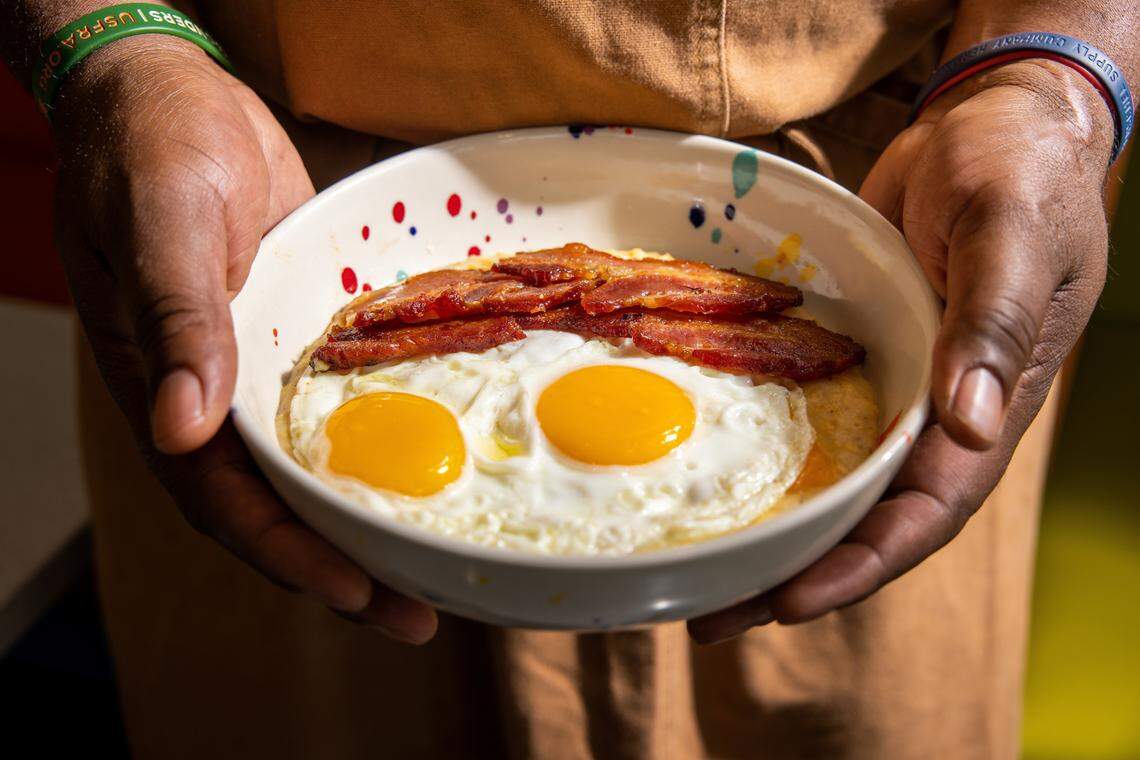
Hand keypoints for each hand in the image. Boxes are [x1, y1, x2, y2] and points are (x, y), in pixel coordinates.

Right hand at [53, 36, 435, 642]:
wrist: (174, 93)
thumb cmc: (151, 148)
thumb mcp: (162, 222)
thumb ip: (175, 318)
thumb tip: (183, 427)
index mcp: (167, 390)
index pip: (227, 501)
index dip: (291, 554)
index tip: (359, 593)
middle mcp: (217, 397)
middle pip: (281, 504)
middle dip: (346, 562)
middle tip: (421, 612)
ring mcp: (262, 369)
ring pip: (317, 464)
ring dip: (370, 515)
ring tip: (437, 560)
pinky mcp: (302, 335)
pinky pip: (343, 403)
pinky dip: (382, 441)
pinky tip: (435, 460)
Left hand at [690, 60, 1113, 642]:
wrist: (988, 124)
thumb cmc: (1020, 174)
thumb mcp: (1013, 236)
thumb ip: (992, 323)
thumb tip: (967, 423)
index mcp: (984, 410)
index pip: (923, 515)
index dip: (859, 566)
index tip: (787, 602)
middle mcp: (932, 416)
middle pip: (860, 518)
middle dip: (791, 572)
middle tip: (706, 614)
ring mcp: (888, 387)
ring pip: (826, 478)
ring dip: (766, 525)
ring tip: (691, 568)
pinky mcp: (851, 353)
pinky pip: (803, 416)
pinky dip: (760, 451)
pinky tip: (706, 471)